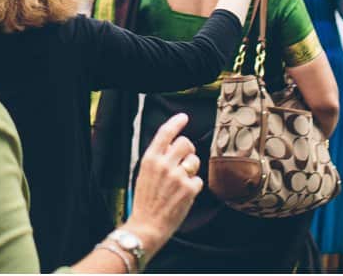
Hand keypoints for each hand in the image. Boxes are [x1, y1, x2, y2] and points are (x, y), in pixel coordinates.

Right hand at [122, 113, 203, 253]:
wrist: (147, 225)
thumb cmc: (145, 201)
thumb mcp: (144, 174)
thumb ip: (157, 158)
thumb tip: (172, 146)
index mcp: (150, 159)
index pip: (165, 133)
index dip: (176, 122)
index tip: (183, 117)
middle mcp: (164, 164)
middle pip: (185, 143)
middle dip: (188, 149)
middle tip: (185, 159)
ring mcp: (178, 176)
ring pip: (195, 160)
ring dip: (191, 168)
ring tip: (181, 182)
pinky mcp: (189, 189)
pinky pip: (198, 180)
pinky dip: (193, 187)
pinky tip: (182, 196)